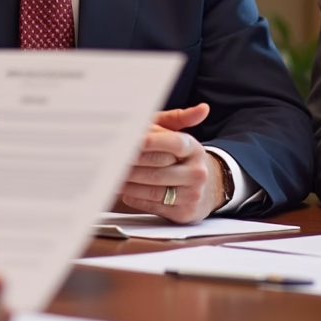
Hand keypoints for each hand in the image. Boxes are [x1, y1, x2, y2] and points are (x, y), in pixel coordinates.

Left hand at [118, 103, 222, 223]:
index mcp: (194, 149)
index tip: (131, 139)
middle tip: (111, 159)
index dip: (152, 141)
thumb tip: (202, 108)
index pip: (174, 143)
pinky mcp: (184, 213)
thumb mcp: (180, 136)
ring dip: (128, 182)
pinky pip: (153, 204)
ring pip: (153, 188)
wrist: (208, 188)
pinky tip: (124, 190)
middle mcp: (197, 171)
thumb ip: (179, 120)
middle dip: (132, 163)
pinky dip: (135, 197)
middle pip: (158, 167)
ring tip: (112, 175)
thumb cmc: (183, 158)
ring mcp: (192, 193)